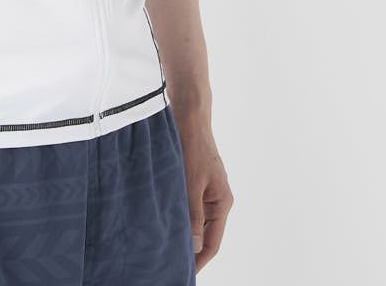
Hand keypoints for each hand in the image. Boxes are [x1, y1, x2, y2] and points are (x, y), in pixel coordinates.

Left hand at [175, 110, 232, 271]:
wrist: (188, 115)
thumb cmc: (191, 146)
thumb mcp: (191, 183)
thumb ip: (193, 215)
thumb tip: (194, 246)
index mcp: (222, 202)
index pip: (213, 243)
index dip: (199, 260)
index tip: (183, 273)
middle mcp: (217, 199)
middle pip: (205, 235)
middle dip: (191, 250)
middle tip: (170, 263)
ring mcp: (206, 190)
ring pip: (195, 221)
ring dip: (183, 233)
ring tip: (164, 247)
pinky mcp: (195, 181)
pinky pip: (188, 207)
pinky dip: (179, 216)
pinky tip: (163, 222)